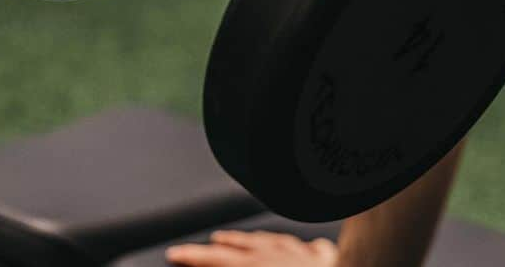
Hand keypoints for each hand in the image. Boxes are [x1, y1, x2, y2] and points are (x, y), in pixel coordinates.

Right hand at [166, 228, 337, 264]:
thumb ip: (237, 264)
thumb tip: (222, 250)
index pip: (219, 260)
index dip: (195, 257)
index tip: (176, 253)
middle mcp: (279, 256)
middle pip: (243, 247)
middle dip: (220, 246)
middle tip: (201, 246)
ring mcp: (305, 255)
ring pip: (272, 242)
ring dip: (251, 241)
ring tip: (239, 239)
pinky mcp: (328, 258)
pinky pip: (305, 247)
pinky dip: (294, 246)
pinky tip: (300, 245)